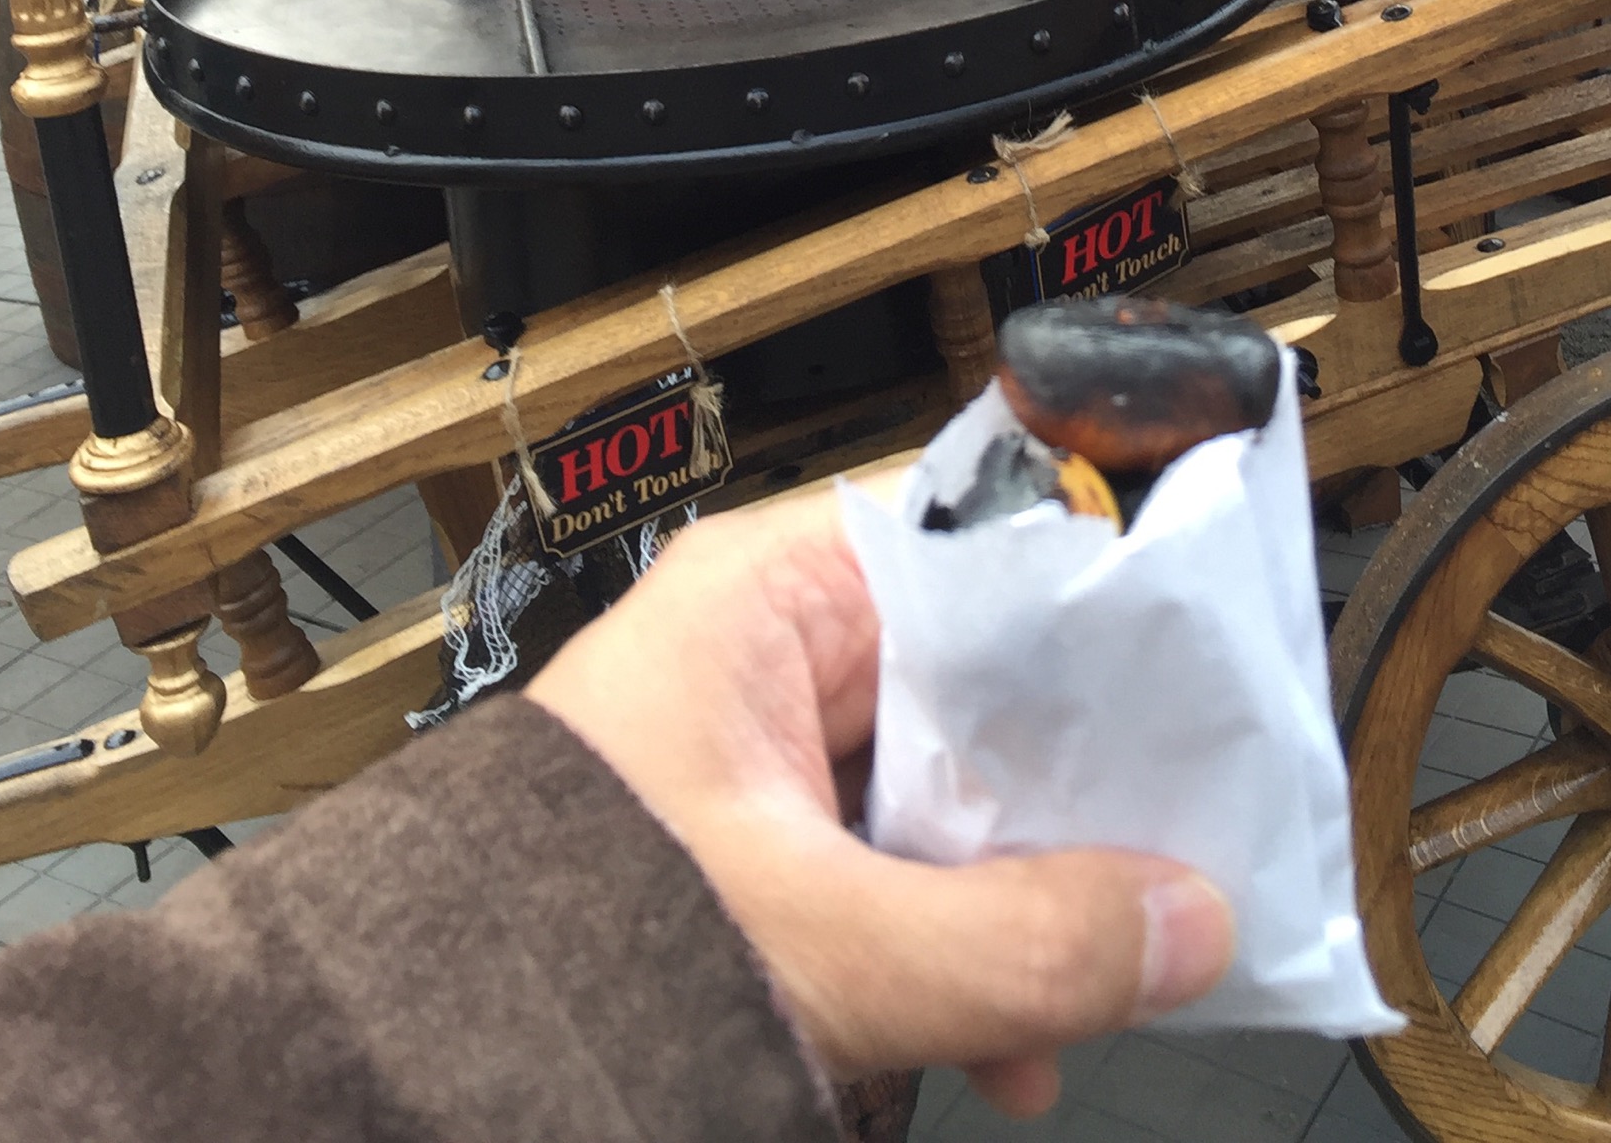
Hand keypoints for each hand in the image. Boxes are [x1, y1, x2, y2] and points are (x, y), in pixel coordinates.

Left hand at [527, 492, 1234, 1116]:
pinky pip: (906, 879)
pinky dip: (969, 958)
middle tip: (1189, 840)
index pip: (974, 533)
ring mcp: (768, 764)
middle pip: (982, 678)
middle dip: (1080, 785)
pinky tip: (1014, 1048)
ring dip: (1033, 897)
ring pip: (953, 794)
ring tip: (1106, 982)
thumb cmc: (551, 956)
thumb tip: (1188, 923)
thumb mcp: (823, 946)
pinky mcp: (765, 865)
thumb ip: (1020, 940)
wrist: (407, 1078)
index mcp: (765, 597)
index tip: (1203, 659)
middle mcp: (769, 657)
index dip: (1098, 592)